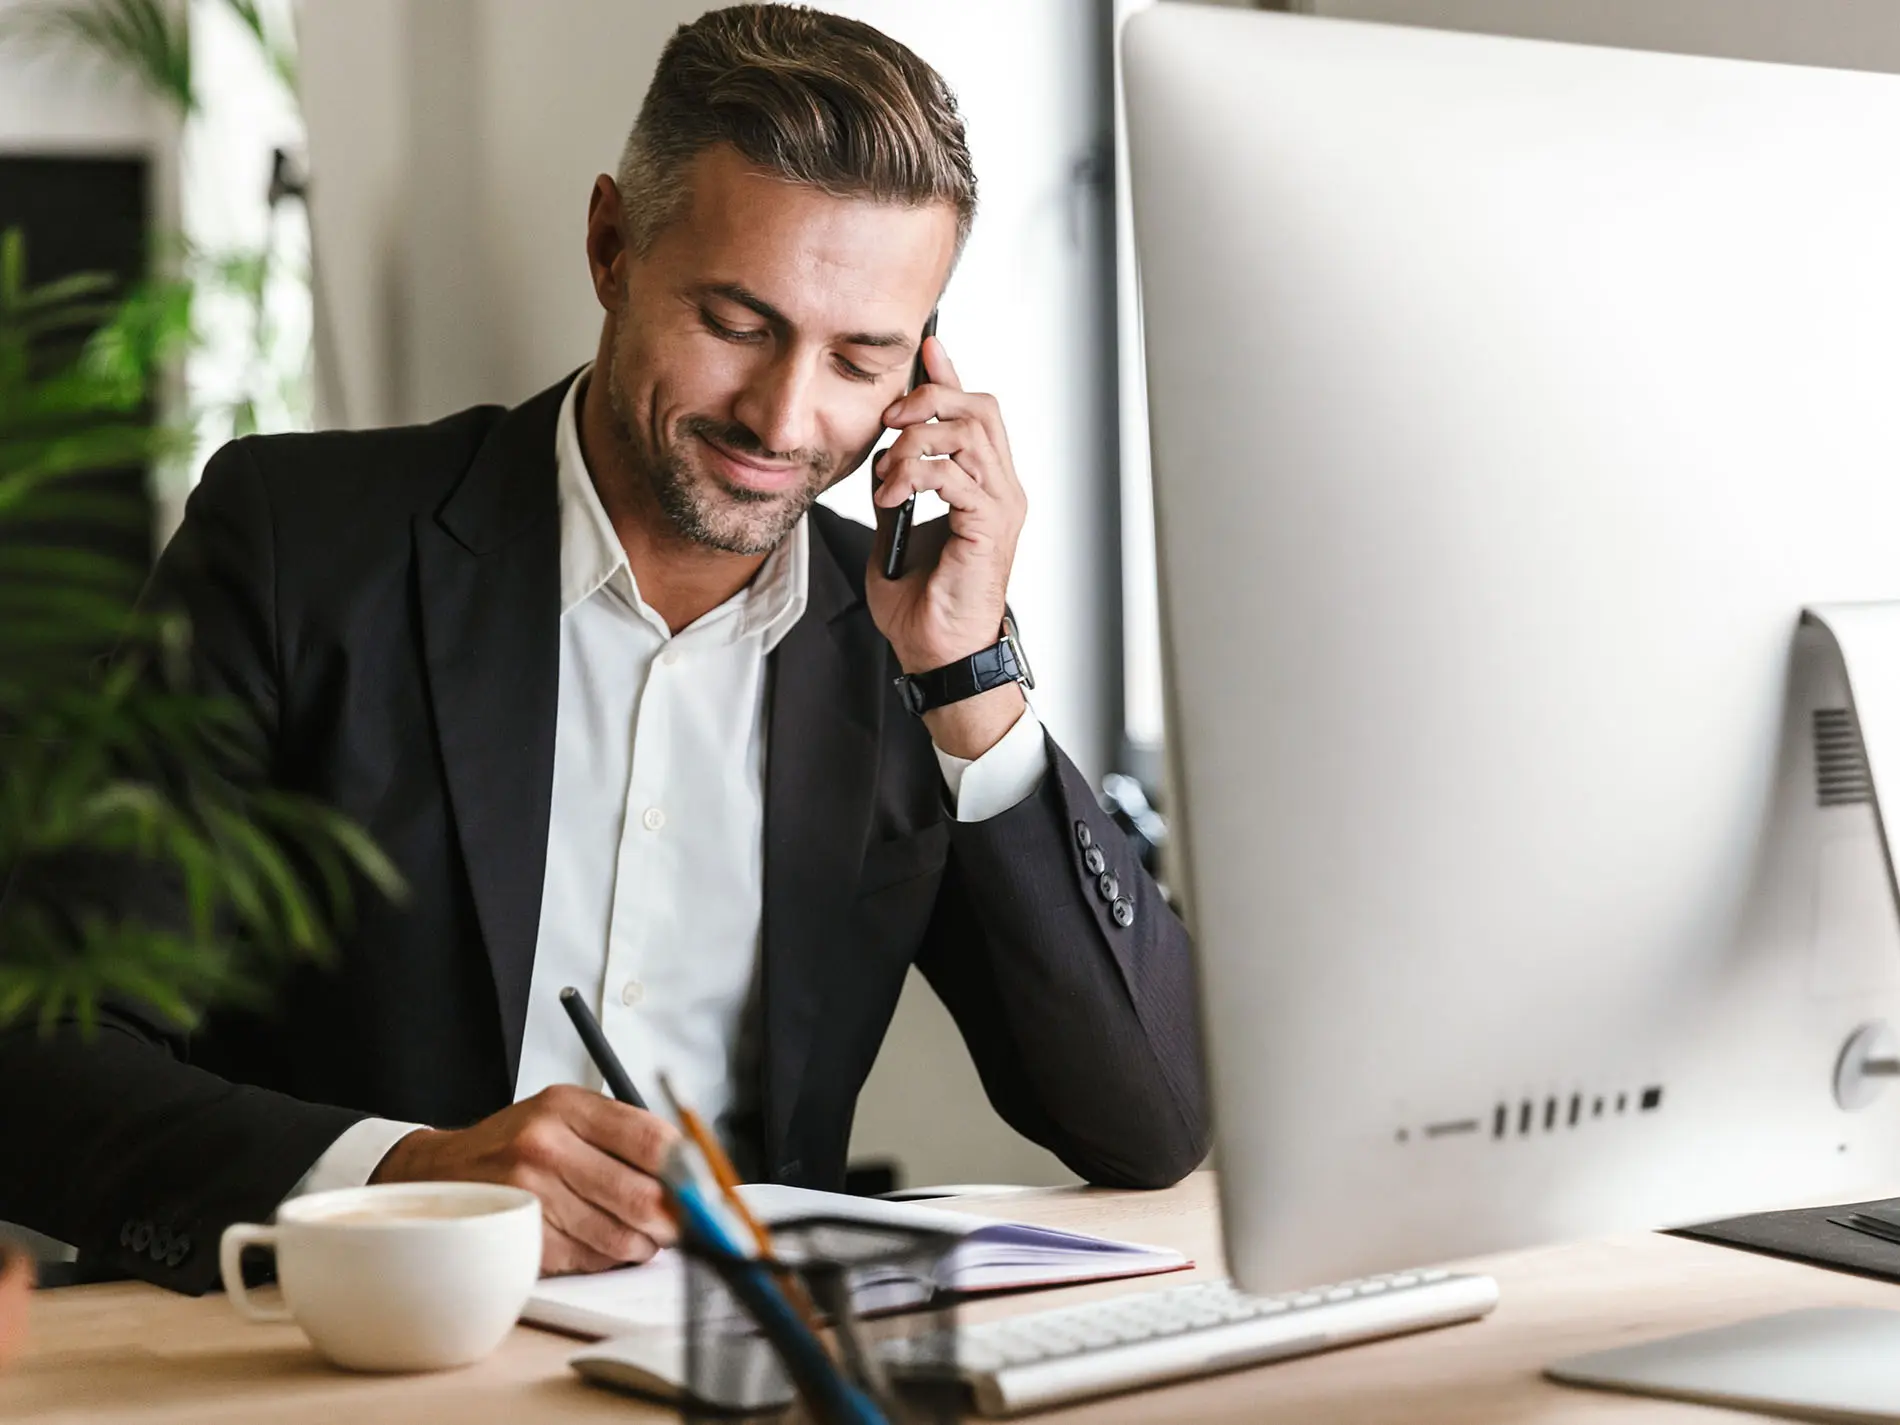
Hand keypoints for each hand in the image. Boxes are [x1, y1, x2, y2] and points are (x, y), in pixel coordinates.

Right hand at [371, 1085, 677, 1274]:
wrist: (440, 1175)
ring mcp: (529, 1195)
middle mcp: (544, 1145)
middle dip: (673, 1218)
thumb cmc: (515, 1145)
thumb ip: (623, 1134)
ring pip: (620, 1237)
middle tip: (681, 1222)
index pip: (651, 1138)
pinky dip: (606, 1259)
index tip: (703, 1183)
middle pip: (641, 1196)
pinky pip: (590, 1261)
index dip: (688, 1168)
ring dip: (642, 1244)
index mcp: (565, 1106)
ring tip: (637, 1233)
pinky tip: (596, 1242)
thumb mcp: (564, 1114)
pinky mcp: (520, 1238)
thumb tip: (692, 1170)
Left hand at [868, 336, 1029, 758]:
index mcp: (984, 485)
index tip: (925, 348)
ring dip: (916, 440)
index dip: (951, 374)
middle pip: (980, 407)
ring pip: (969, 432)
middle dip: (930, 397)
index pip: (975, 411)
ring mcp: (1001, 506)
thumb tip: (883, 451)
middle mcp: (1002, 489)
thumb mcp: (895, 527)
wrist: (935, 653)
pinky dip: (915, 474)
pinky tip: (891, 496)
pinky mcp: (989, 527)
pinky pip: (954, 474)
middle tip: (889, 418)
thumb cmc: (922, 604)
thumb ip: (897, 485)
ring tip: (886, 471)